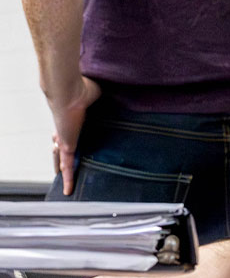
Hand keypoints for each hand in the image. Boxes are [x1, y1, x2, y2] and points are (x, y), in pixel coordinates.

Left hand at [50, 76, 101, 194]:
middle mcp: (65, 129)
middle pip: (59, 147)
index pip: (68, 130)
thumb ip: (104, 93)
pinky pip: (68, 166)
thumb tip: (120, 86)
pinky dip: (68, 178)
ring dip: (62, 170)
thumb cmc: (81, 88)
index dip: (68, 137)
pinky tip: (68, 191)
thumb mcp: (97, 91)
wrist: (69, 92)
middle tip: (63, 168)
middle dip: (60, 157)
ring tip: (66, 184)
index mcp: (73, 116)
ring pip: (61, 159)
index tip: (70, 143)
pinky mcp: (66, 147)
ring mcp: (64, 139)